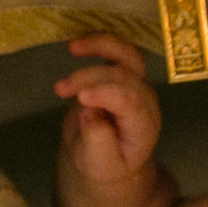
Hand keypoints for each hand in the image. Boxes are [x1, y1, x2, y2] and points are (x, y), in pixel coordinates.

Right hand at [54, 34, 160, 182]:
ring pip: (128, 54)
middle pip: (125, 77)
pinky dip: (98, 42)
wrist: (106, 155)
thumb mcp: (98, 164)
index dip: (107, 95)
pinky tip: (75, 45)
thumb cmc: (103, 162)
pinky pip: (117, 49)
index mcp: (143, 126)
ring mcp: (138, 82)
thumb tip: (90, 112)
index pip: (132, 103)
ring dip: (100, 46)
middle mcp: (146, 101)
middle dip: (91, 78)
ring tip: (72, 48)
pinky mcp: (125, 70)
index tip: (80, 98)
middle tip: (61, 89)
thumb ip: (97, 142)